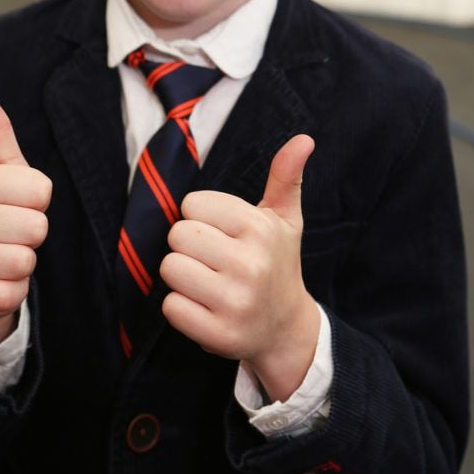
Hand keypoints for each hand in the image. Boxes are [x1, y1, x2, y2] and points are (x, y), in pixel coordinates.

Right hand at [0, 87, 50, 346]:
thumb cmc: (2, 215)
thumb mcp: (6, 173)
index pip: (42, 190)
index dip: (41, 203)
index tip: (21, 205)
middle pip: (36, 227)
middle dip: (34, 237)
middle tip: (14, 236)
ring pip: (23, 262)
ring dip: (24, 266)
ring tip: (5, 258)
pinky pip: (10, 295)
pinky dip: (12, 293)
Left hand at [160, 135, 318, 401]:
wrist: (286, 328)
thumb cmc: (277, 263)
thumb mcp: (284, 219)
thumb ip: (286, 176)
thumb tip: (304, 139)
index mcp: (260, 229)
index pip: (192, 204)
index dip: (200, 217)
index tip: (221, 232)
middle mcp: (250, 265)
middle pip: (177, 234)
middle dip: (188, 245)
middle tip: (212, 258)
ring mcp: (234, 302)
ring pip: (170, 268)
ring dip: (182, 275)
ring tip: (207, 281)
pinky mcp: (218, 334)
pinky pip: (170, 306)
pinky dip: (180, 306)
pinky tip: (204, 306)